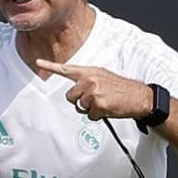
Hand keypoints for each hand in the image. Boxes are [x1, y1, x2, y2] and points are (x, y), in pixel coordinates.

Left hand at [36, 59, 151, 120]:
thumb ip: (88, 81)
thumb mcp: (104, 77)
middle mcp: (89, 79)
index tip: (38, 61)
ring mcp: (93, 91)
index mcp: (89, 72)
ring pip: (80, 107)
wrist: (139, 96)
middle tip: (96, 100)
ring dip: (90, 109)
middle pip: (70, 97)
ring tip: (105, 103)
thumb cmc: (121, 89)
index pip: (66, 69)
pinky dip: (98, 116)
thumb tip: (77, 92)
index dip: (50, 66)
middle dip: (80, 102)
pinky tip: (109, 108)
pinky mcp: (98, 103)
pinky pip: (90, 116)